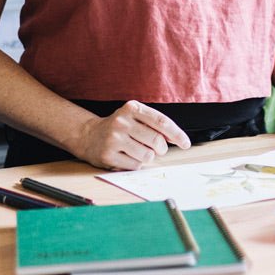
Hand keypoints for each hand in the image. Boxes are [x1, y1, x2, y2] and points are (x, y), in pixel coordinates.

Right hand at [75, 100, 190, 169]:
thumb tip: (178, 139)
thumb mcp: (136, 117)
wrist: (89, 135)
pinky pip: (135, 166)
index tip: (186, 143)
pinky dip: (136, 164)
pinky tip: (127, 156)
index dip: (176, 134)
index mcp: (132, 108)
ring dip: (148, 157)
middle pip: (156, 141)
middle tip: (159, 149)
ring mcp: (114, 138)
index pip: (161, 121)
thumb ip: (155, 124)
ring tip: (138, 151)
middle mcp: (122, 121)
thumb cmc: (121, 127)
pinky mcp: (108, 155)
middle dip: (162, 149)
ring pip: (147, 155)